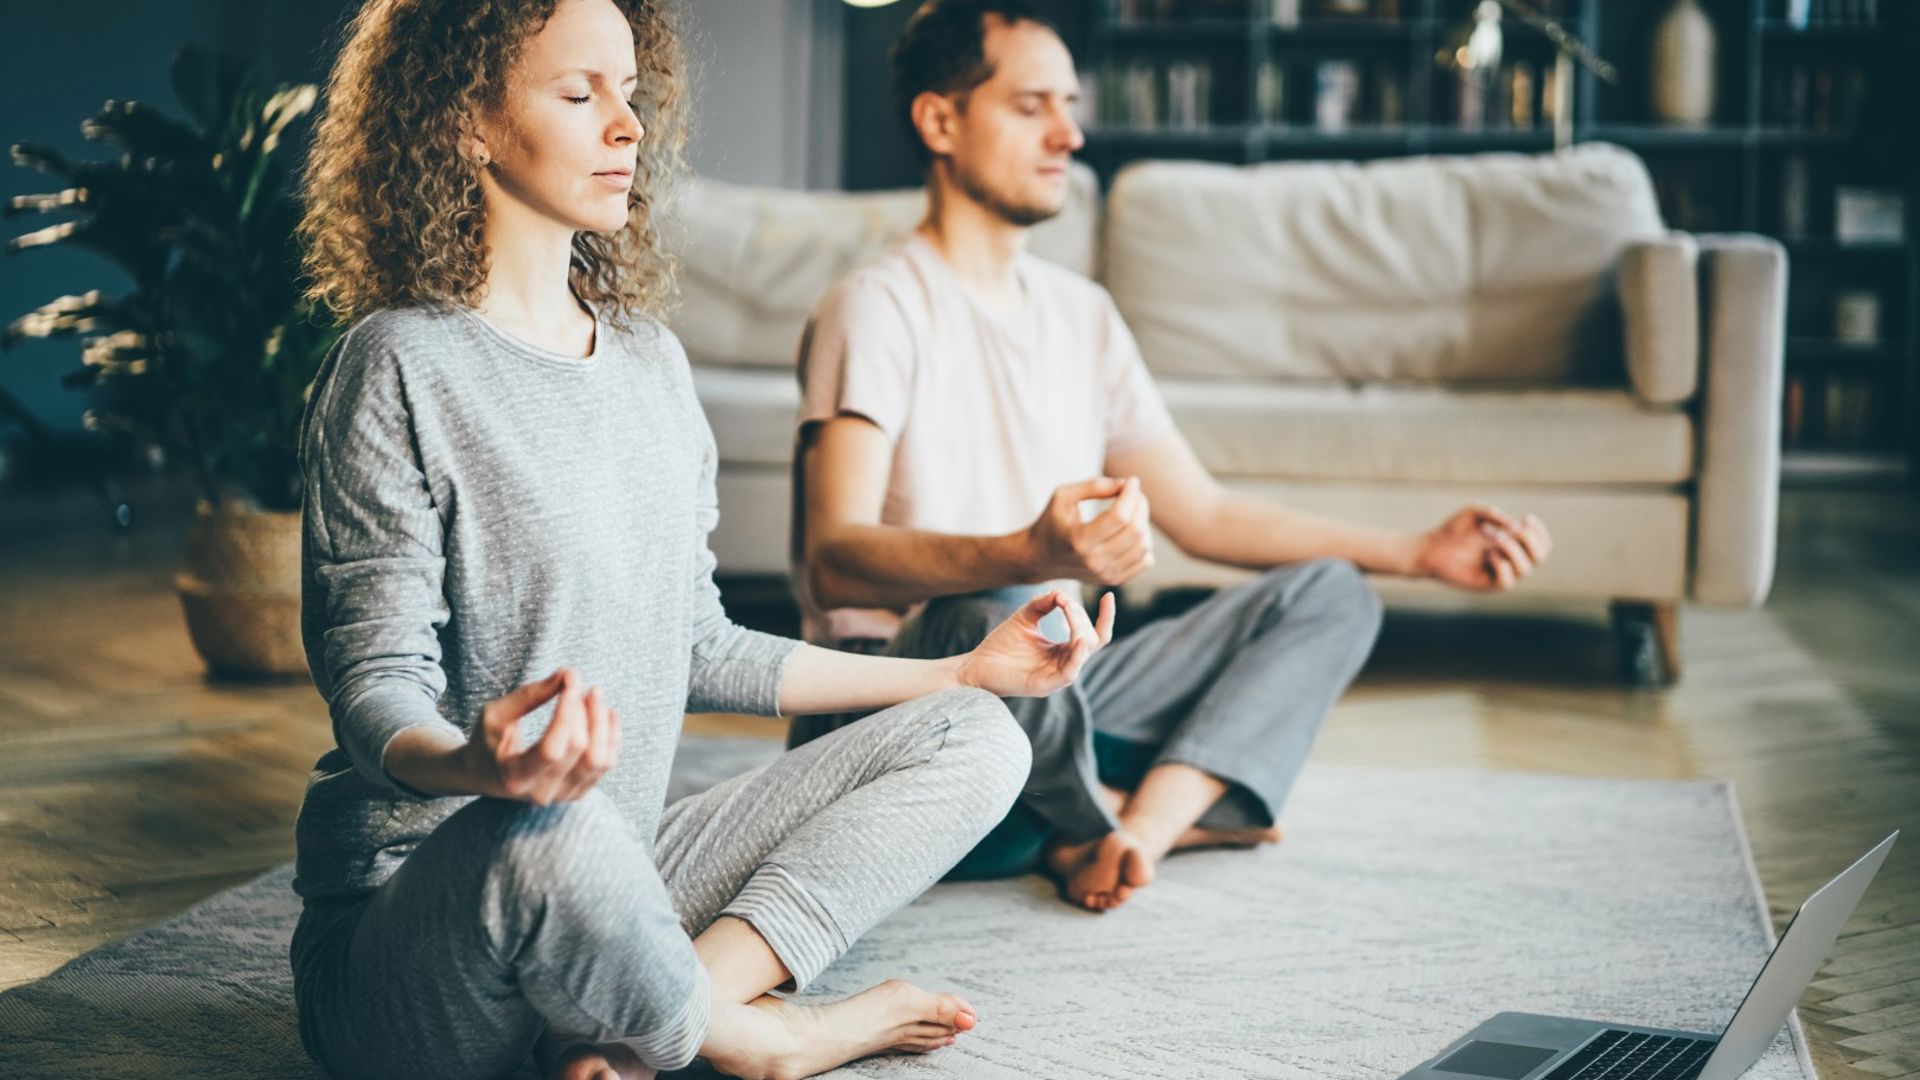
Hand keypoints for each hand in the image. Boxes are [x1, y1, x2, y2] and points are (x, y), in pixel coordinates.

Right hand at [462, 669, 620, 803]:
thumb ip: (529, 696)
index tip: (569, 680)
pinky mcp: (578, 791)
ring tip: (594, 694)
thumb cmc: (487, 740)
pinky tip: (609, 713)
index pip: (552, 749)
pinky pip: (606, 765)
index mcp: (515, 778)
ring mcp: (563, 796)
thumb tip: (567, 675)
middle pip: (578, 750)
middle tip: (577, 682)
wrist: (485, 773)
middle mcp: (542, 793)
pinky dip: (612, 737)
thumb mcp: (495, 715)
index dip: (567, 712)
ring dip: (602, 723)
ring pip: (599, 761)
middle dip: (583, 711)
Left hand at [956, 588, 1116, 697]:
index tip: (1108, 595)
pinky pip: (1070, 672)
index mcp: (1064, 651)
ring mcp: (1056, 677)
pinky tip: (1077, 639)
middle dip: (1081, 617)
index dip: (1105, 617)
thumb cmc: (1000, 645)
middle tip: (1063, 602)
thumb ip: (1043, 603)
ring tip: (1069, 610)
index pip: (1094, 635)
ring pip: (1083, 653)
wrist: (976, 666)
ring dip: (1080, 630)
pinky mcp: (1045, 686)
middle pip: (1091, 639)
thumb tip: (1061, 592)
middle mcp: (1065, 664)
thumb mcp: (1024, 617)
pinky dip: (1076, 655)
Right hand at [1022, 476, 1154, 584]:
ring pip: (1144, 547)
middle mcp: (1093, 561)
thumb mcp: (1063, 496)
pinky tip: (1131, 531)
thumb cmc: (1052, 522)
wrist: (1040, 558)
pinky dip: (1144, 543)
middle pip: (1135, 531)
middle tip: (1134, 493)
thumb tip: (1125, 484)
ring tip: (1132, 510)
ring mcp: (1104, 574)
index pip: (1118, 517)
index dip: (1130, 495)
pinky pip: (1145, 561)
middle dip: (1140, 505)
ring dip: (1144, 522)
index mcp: (1078, 540)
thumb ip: (1093, 486)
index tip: (1131, 481)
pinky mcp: (1112, 580)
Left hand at [1415, 505, 1552, 591]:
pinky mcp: (1487, 586)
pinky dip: (1502, 564)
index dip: (1540, 531)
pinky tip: (1488, 554)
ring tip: (1493, 536)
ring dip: (1513, 548)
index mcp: (1512, 545)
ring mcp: (1500, 574)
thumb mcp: (1474, 512)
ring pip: (1526, 568)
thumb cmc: (1452, 530)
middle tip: (1512, 528)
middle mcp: (1510, 561)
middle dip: (1530, 539)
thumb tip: (1512, 526)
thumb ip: (1494, 513)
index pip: (1541, 544)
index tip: (1526, 518)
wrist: (1429, 548)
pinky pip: (1507, 581)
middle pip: (1540, 556)